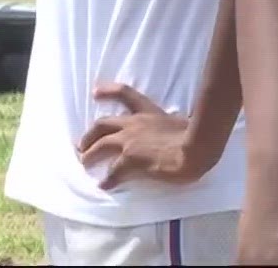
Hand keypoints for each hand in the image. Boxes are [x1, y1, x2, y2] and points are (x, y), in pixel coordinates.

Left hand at [77, 83, 227, 189]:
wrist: (195, 149)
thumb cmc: (196, 136)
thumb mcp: (181, 123)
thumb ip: (172, 125)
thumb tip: (177, 131)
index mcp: (149, 112)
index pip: (126, 95)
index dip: (109, 91)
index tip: (95, 92)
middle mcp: (134, 124)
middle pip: (102, 124)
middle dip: (89, 134)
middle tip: (82, 144)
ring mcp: (129, 141)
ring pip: (100, 146)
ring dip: (89, 155)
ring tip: (84, 164)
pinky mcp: (129, 160)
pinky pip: (112, 172)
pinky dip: (107, 180)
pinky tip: (104, 186)